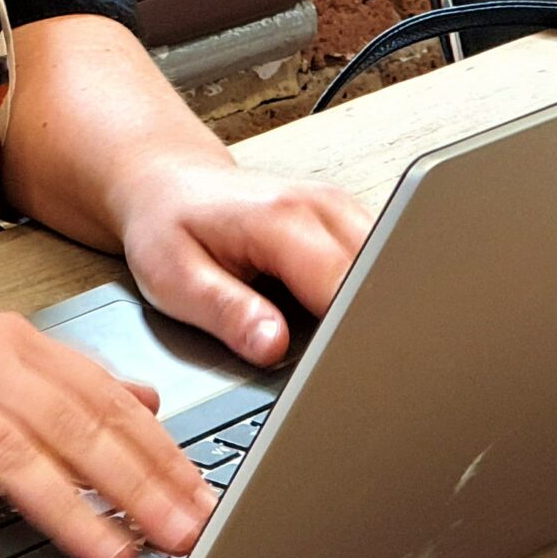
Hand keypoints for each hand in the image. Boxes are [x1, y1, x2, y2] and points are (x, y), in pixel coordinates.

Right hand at [0, 283, 217, 557]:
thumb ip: (68, 376)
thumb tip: (146, 399)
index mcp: (15, 343)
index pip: (105, 400)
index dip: (160, 452)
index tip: (204, 500)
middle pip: (73, 426)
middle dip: (136, 485)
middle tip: (184, 535)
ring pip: (12, 452)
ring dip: (67, 509)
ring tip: (111, 555)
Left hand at [113, 161, 374, 369]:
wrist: (169, 185)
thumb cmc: (167, 226)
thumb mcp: (174, 278)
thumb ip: (227, 313)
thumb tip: (274, 346)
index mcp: (280, 219)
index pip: (344, 288)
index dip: (349, 338)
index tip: (343, 372)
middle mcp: (320, 206)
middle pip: (381, 280)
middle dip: (370, 328)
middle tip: (344, 370)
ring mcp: (339, 209)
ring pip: (389, 272)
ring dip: (374, 311)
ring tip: (342, 346)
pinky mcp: (347, 220)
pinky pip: (381, 264)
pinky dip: (371, 295)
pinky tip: (343, 319)